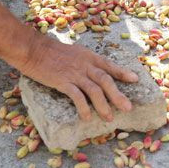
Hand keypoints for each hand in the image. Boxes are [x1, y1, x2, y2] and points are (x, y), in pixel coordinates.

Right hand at [19, 36, 137, 120]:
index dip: (122, 72)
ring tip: (109, 117)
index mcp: (88, 56)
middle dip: (118, 94)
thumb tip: (92, 71)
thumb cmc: (50, 51)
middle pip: (105, 80)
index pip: (108, 65)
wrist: (33, 49)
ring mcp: (74, 73)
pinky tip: (87, 117)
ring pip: (94, 90)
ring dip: (103, 105)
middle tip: (127, 107)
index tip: (135, 79)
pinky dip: (83, 107)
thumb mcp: (73, 52)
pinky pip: (76, 96)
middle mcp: (84, 64)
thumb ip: (84, 61)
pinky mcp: (62, 81)